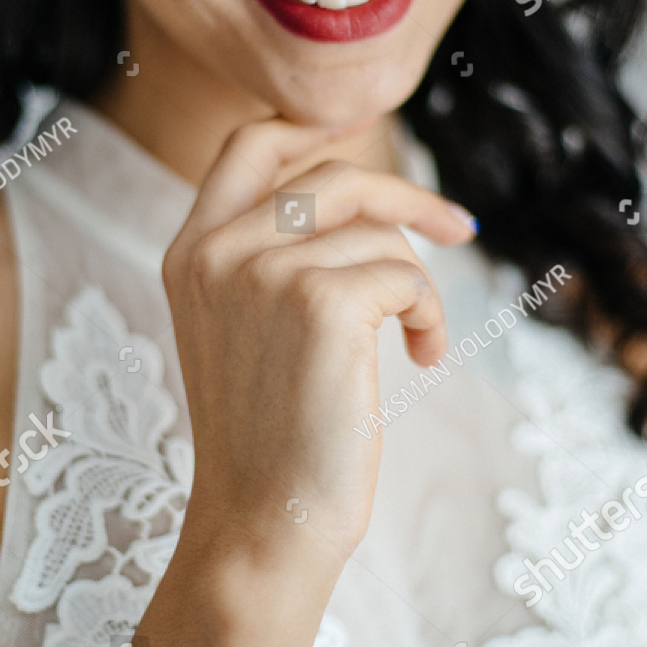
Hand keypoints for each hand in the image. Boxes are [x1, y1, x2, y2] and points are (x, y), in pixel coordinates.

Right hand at [162, 120, 475, 566]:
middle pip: (332, 172)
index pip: (251, 144)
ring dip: (417, 284)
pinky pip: (407, 275)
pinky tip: (419, 355)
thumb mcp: (244, 329)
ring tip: (415, 338)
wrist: (263, 523)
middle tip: (457, 228)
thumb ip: (269, 255)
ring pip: (378, 232)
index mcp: (189, 252)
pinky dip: (428, 314)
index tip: (367, 126)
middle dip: (405, 194)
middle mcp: (216, 250)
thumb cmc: (268, 438)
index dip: (315, 124)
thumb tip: (357, 192)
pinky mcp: (321, 301)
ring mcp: (263, 271)